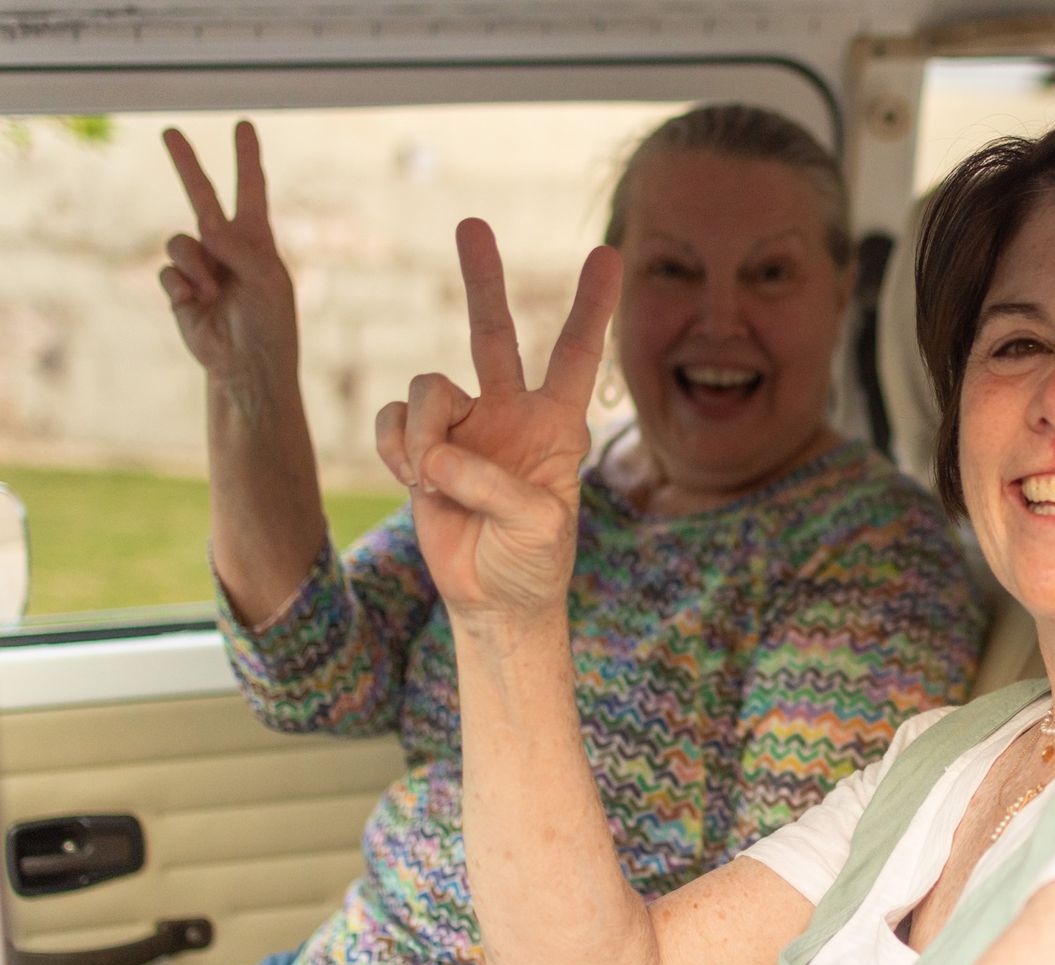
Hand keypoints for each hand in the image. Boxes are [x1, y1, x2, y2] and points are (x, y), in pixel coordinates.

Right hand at [159, 121, 298, 397]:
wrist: (246, 365)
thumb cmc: (269, 325)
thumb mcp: (267, 281)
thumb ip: (240, 248)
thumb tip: (207, 226)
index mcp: (257, 241)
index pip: (251, 190)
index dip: (247, 159)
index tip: (244, 126)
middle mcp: (227, 248)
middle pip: (202, 196)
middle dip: (187, 165)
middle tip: (170, 132)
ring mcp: (201, 266)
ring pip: (179, 242)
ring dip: (195, 266)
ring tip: (212, 292)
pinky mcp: (179, 287)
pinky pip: (168, 271)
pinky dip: (182, 286)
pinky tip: (197, 304)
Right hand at [374, 220, 620, 620]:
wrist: (494, 598)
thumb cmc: (532, 561)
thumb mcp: (537, 524)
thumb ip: (495, 484)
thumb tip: (438, 454)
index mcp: (556, 425)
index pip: (575, 354)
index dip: (591, 306)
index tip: (608, 254)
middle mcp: (509, 413)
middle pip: (492, 331)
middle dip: (482, 278)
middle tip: (471, 222)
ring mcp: (463, 427)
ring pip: (427, 387)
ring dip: (423, 433)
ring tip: (434, 479)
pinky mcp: (419, 448)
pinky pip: (393, 421)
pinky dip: (397, 449)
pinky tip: (417, 482)